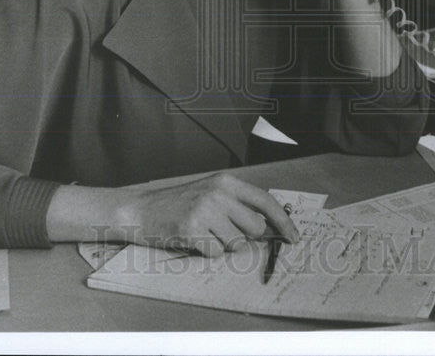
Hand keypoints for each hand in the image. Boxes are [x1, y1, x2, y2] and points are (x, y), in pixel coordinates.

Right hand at [114, 173, 298, 256]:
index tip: (294, 237)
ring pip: (236, 243)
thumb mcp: (211, 193)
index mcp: (226, 182)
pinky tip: (192, 239)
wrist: (141, 210)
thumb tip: (269, 227)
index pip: (265, 201)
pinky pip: (215, 253)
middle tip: (222, 232)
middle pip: (254, 228)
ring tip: (203, 232)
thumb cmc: (179, 205)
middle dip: (244, 236)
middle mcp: (218, 193)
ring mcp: (204, 210)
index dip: (283, 222)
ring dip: (222, 245)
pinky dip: (206, 252)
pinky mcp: (192, 230)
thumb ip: (237, 204)